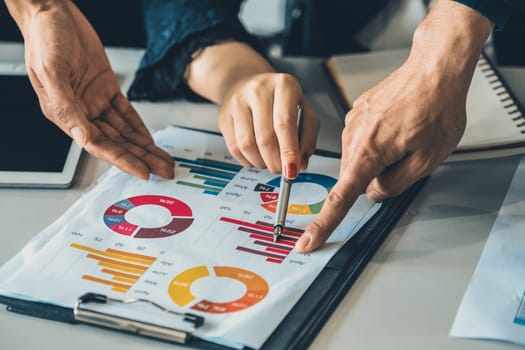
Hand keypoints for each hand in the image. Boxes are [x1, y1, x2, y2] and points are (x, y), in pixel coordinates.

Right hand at [13, 1, 173, 179]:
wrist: (53, 12)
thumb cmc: (45, 38)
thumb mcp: (51, 71)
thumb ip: (65, 106)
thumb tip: (82, 136)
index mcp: (65, 114)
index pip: (99, 145)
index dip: (123, 160)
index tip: (143, 172)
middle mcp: (81, 113)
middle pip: (117, 143)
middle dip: (142, 159)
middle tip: (164, 172)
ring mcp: (95, 102)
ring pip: (124, 132)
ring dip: (145, 147)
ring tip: (164, 161)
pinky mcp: (106, 89)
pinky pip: (126, 113)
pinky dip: (139, 128)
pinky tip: (150, 141)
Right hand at [218, 73, 318, 176]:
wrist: (247, 82)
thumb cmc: (280, 99)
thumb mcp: (304, 110)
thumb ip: (307, 136)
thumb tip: (301, 163)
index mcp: (284, 85)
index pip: (285, 123)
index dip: (289, 151)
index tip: (292, 170)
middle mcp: (258, 90)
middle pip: (265, 137)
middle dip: (275, 161)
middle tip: (282, 170)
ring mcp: (238, 102)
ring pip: (247, 145)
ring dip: (260, 162)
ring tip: (269, 162)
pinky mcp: (224, 116)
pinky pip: (234, 147)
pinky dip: (247, 160)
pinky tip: (256, 157)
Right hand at [295, 0, 493, 251]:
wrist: (433, 68)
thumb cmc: (436, 108)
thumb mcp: (427, 159)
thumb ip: (395, 184)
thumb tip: (373, 192)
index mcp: (367, 153)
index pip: (340, 199)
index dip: (323, 225)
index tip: (307, 242)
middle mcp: (353, 138)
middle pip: (356, 177)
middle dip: (377, 177)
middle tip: (408, 156)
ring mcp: (352, 122)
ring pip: (360, 158)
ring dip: (379, 157)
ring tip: (407, 135)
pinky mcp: (356, 112)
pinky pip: (362, 139)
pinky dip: (377, 141)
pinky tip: (398, 124)